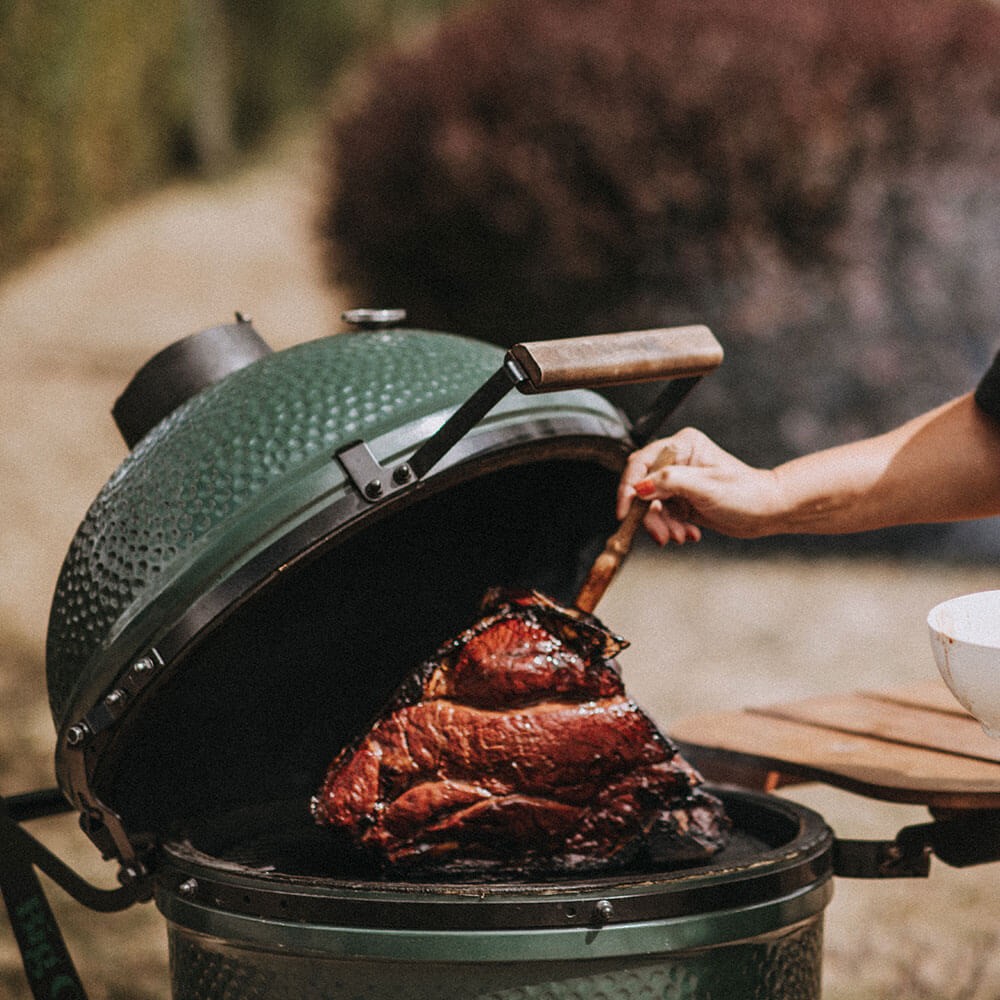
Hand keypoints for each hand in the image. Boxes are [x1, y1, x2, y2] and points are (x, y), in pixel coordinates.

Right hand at [616, 428, 782, 543]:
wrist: (767, 512)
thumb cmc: (746, 493)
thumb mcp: (705, 487)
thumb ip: (669, 482)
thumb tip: (640, 486)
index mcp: (682, 445)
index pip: (641, 463)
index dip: (629, 487)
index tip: (624, 511)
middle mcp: (677, 460)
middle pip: (644, 488)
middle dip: (651, 515)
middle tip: (662, 535)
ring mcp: (678, 481)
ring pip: (652, 506)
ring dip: (663, 525)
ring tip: (681, 536)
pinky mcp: (681, 499)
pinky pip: (664, 516)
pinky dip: (672, 528)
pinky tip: (690, 533)